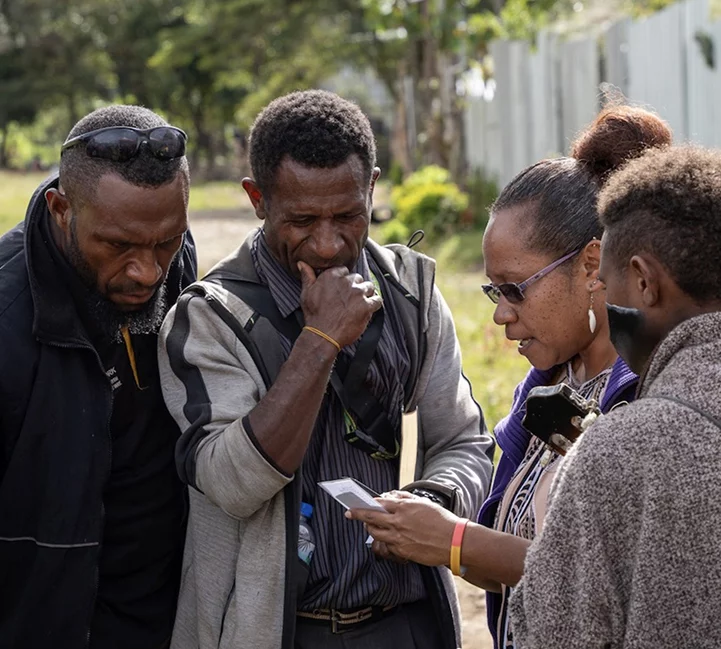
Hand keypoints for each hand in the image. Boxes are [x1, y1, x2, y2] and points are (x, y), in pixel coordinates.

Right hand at [298, 261, 382, 347]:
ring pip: (369, 287)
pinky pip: (377, 300)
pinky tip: (369, 309)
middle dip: (355, 287)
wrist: (322, 335)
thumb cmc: (314, 315)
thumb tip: (302, 263)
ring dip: (366, 294)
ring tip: (359, 304)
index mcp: (332, 276)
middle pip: (358, 278)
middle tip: (350, 299)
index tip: (342, 290)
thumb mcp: (306, 292)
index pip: (345, 271)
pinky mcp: (367, 306)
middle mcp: (347, 282)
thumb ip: (307, 276)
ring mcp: (358, 293)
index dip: (344, 281)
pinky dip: (375, 304)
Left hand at [346, 493, 461, 566]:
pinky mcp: (402, 551)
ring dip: (370, 528)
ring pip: (375, 532)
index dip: (365, 503)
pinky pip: (387, 544)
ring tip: (369, 525)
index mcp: (404, 508)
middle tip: (349, 513)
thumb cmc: (441, 520)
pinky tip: (387, 537)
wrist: (453, 541)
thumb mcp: (423, 503)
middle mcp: (398, 522)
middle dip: (357, 514)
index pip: (377, 503)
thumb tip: (390, 496)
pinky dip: (384, 540)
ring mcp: (398, 537)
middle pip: (371, 517)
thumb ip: (404, 499)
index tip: (356, 503)